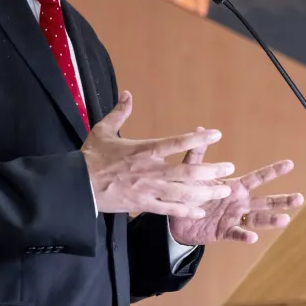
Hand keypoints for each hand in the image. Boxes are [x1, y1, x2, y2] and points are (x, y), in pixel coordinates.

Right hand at [82, 92, 235, 216]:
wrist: (77, 186)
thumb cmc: (91, 157)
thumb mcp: (103, 130)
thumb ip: (120, 112)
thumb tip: (127, 94)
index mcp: (143, 150)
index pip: (175, 143)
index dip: (197, 139)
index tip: (216, 134)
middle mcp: (150, 171)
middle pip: (187, 172)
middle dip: (211, 171)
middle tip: (229, 168)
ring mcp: (148, 191)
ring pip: (183, 193)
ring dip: (205, 192)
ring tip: (223, 190)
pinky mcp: (142, 205)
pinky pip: (168, 210)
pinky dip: (186, 211)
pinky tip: (200, 211)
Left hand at [169, 128, 303, 244]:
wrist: (177, 218)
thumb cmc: (190, 192)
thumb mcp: (193, 172)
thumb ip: (198, 153)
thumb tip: (200, 129)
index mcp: (236, 187)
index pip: (258, 178)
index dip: (273, 171)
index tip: (290, 164)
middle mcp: (239, 203)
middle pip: (265, 201)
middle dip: (283, 200)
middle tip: (300, 198)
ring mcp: (234, 218)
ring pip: (257, 219)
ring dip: (271, 220)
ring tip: (286, 219)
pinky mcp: (224, 232)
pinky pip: (236, 233)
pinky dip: (245, 235)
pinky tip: (253, 237)